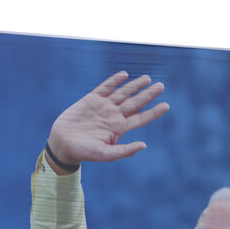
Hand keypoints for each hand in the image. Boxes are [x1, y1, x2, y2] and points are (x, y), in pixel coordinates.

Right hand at [46, 71, 168, 171]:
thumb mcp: (105, 154)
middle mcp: (114, 116)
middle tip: (161, 86)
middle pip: (135, 103)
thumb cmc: (84, 152)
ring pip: (123, 93)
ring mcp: (103, 106)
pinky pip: (105, 87)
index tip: (166, 106)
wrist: (63, 143)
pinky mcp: (91, 99)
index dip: (154, 112)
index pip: (141, 118)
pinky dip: (114, 81)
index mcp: (119, 128)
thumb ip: (124, 151)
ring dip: (135, 85)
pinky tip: (124, 75)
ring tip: (147, 78)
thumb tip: (144, 145)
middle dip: (148, 94)